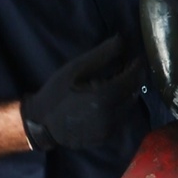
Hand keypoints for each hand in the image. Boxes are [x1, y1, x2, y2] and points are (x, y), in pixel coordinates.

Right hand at [20, 35, 143, 149]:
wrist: (41, 123)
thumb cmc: (57, 92)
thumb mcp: (76, 68)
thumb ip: (102, 54)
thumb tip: (122, 39)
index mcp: (104, 97)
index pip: (132, 79)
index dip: (137, 67)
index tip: (137, 58)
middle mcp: (111, 116)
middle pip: (133, 92)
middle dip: (132, 79)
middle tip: (126, 67)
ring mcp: (109, 130)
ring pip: (128, 106)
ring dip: (126, 92)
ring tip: (115, 81)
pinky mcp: (105, 138)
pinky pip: (120, 118)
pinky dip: (119, 106)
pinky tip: (108, 98)